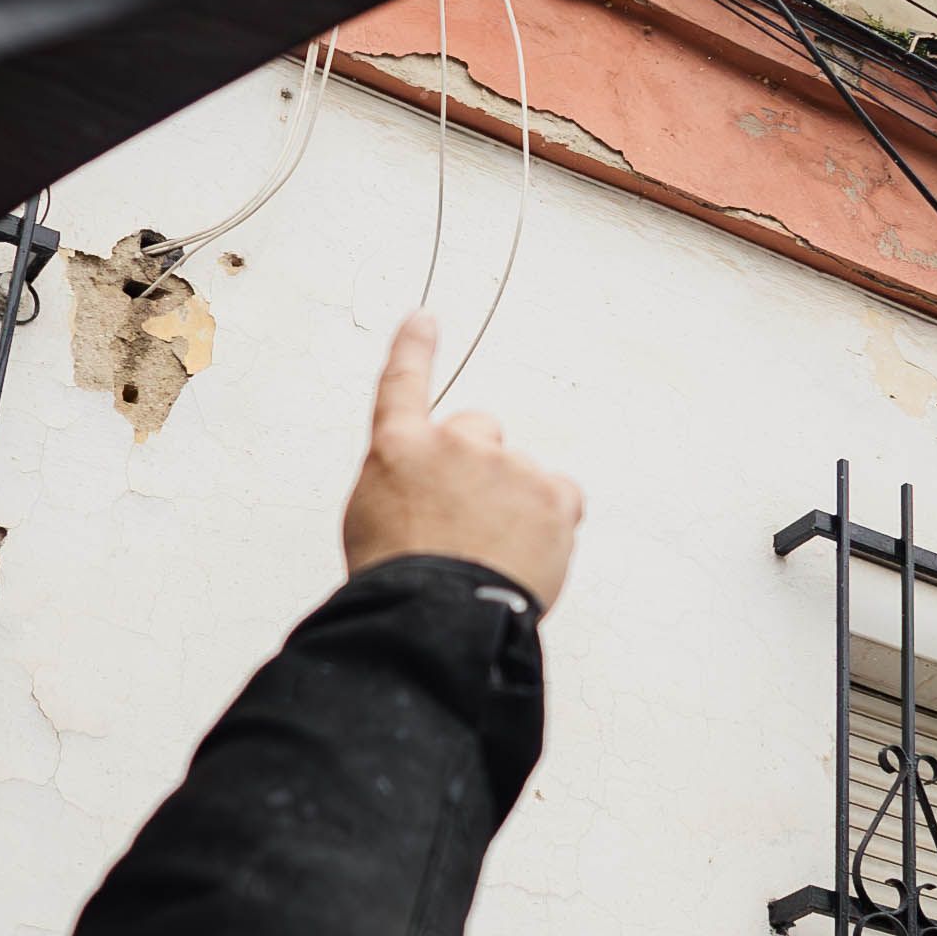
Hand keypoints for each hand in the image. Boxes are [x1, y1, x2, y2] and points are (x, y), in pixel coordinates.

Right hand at [339, 313, 582, 610]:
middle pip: (480, 429)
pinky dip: (553, 520)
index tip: (423, 320)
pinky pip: (563, 497)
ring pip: (522, 471)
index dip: (413, 349)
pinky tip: (528, 553)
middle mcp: (455, 443)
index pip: (402, 384)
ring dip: (513, 502)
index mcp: (399, 449)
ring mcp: (507, 466)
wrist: (433, 615)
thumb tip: (433, 491)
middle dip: (478, 463)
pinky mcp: (551, 493)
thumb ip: (406, 484)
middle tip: (466, 517)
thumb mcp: (373, 520)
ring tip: (491, 554)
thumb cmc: (399, 578)